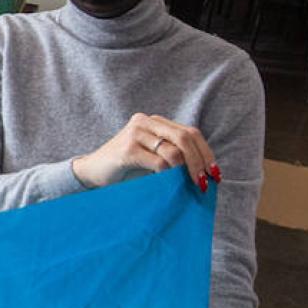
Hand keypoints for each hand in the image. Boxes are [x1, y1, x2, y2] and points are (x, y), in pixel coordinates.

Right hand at [70, 112, 218, 191]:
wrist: (92, 172)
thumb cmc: (126, 168)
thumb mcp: (153, 157)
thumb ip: (174, 155)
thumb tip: (206, 171)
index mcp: (155, 121)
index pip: (190, 132)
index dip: (206, 153)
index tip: (215, 173)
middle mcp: (146, 121)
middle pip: (185, 138)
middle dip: (200, 162)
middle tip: (205, 182)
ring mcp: (135, 133)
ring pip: (174, 150)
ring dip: (187, 171)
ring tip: (191, 185)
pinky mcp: (127, 149)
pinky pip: (158, 162)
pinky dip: (168, 174)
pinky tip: (168, 182)